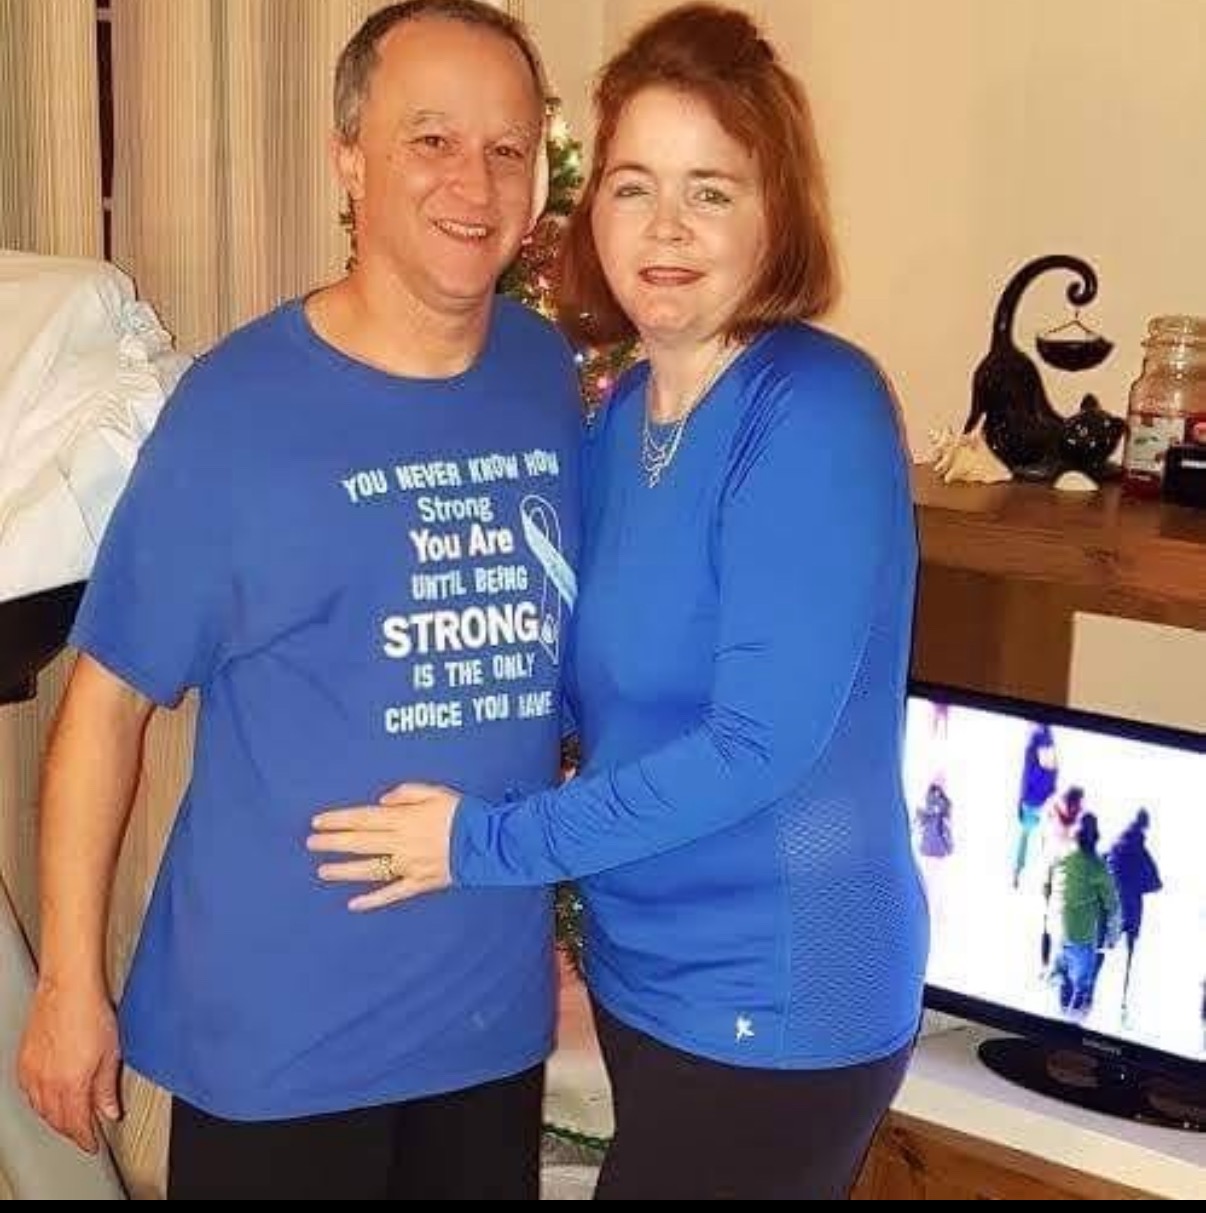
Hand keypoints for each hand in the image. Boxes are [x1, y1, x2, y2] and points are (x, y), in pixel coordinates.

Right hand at [18, 980, 121, 1152]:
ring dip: (55, 1117)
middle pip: (57, 1119)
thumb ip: (107, 1087)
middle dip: (71, 1130)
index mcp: (71, 1084)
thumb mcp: (110, 1053)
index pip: (77, 1124)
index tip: (93, 1144)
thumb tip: (110, 1111)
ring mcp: (32, 1072)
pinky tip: (49, 1098)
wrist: (67, 989)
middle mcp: (47, 1083)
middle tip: (83, 1133)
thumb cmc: (91, 1013)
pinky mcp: (24, 1061)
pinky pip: (29, 1092)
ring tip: (69, 1118)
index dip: (86, 1138)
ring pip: (41, 1108)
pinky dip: (40, 1101)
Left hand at [308, 782, 459, 909]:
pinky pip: (392, 893)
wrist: (488, 842)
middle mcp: (402, 843)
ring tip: (322, 871)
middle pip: (361, 843)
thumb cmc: (464, 814)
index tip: (318, 821)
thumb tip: (382, 800)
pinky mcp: (419, 883)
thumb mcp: (437, 791)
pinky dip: (372, 900)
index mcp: (405, 819)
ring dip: (344, 870)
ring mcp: (409, 866)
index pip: (364, 818)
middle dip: (333, 843)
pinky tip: (353, 904)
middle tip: (311, 843)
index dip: (339, 820)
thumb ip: (408, 792)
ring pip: (370, 869)